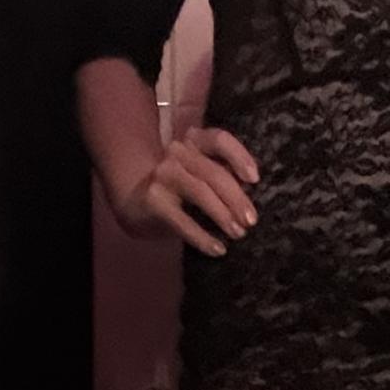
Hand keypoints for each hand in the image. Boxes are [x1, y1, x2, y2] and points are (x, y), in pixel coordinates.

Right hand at [118, 123, 259, 253]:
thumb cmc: (180, 188)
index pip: (220, 140)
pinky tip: (217, 249)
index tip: (254, 180)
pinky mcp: (153, 199)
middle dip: (236, 199)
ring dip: (223, 216)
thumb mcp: (200, 174)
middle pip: (214, 173)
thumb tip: (250, 197)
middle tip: (251, 221)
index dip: (239, 157)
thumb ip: (222, 175)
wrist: (135, 200)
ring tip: (238, 234)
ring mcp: (163, 174)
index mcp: (194, 141)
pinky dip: (202, 237)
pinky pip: (183, 220)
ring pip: (201, 192)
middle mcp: (178, 152)